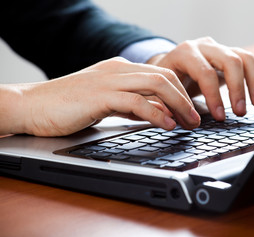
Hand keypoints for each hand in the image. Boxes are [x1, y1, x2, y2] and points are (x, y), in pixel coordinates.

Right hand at [0, 57, 199, 136]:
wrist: (32, 106)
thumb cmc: (68, 106)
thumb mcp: (108, 103)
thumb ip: (132, 106)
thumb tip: (158, 114)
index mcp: (121, 70)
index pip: (162, 75)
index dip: (182, 94)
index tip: (191, 112)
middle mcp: (118, 70)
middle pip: (165, 76)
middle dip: (186, 98)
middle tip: (196, 119)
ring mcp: (109, 80)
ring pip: (156, 84)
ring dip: (178, 104)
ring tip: (189, 122)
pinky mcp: (99, 96)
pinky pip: (135, 101)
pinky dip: (155, 112)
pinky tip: (167, 124)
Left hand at [147, 37, 253, 120]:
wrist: (168, 64)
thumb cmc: (166, 80)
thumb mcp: (164, 89)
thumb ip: (174, 104)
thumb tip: (188, 122)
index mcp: (185, 53)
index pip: (205, 72)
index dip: (214, 96)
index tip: (220, 117)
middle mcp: (204, 46)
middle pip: (230, 61)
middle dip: (238, 89)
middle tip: (240, 112)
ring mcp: (219, 48)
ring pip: (245, 58)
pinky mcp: (230, 53)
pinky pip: (251, 60)